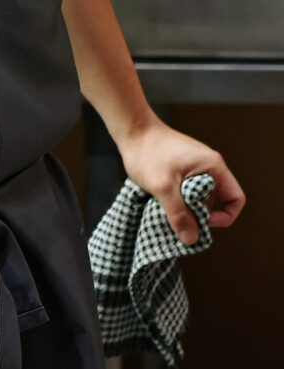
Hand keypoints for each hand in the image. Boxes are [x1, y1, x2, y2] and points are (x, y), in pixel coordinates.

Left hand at [117, 117, 244, 244]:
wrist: (132, 129)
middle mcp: (209, 164)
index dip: (225, 216)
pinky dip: (181, 199)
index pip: (236, 198)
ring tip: (169, 211)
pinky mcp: (184, 167)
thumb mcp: (163, 187)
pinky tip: (164, 202)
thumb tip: (191, 239)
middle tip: (181, 221)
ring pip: (202, 196)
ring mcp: (196, 165)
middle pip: (218, 200)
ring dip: (190, 207)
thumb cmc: (147, 152)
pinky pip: (190, 189)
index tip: (202, 221)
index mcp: (213, 166)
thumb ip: (178, 213)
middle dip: (202, 215)